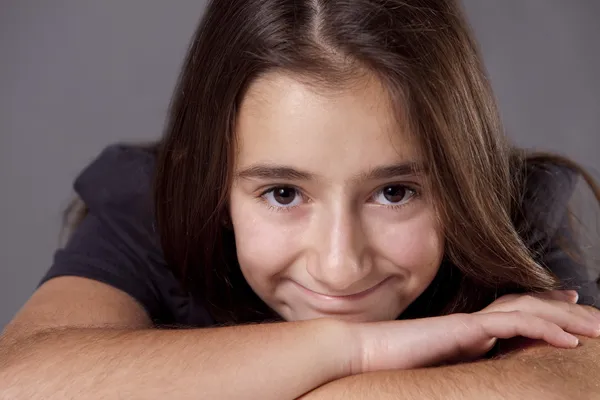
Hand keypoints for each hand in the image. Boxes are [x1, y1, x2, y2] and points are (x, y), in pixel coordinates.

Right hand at [349, 290, 599, 373]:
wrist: (365, 352)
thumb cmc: (393, 363)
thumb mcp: (438, 367)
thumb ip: (462, 363)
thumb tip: (482, 363)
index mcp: (470, 331)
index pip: (517, 313)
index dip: (548, 309)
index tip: (572, 310)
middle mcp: (474, 322)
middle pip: (529, 308)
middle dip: (567, 311)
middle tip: (598, 317)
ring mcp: (469, 323)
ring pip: (527, 311)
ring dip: (565, 318)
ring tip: (596, 327)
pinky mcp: (463, 329)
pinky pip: (511, 325)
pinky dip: (542, 329)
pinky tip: (567, 339)